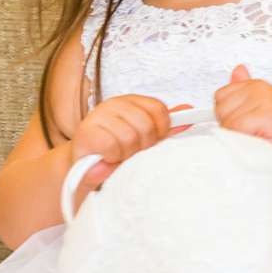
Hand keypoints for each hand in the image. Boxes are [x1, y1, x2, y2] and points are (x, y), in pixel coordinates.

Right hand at [67, 95, 192, 206]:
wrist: (83, 170)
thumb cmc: (115, 154)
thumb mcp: (142, 140)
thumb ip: (163, 128)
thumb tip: (188, 111)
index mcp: (130, 102)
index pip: (158, 109)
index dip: (161, 130)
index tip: (152, 141)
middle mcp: (114, 104)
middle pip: (146, 125)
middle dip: (142, 145)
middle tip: (130, 152)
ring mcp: (99, 116)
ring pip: (130, 137)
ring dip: (126, 154)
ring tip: (117, 155)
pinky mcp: (86, 132)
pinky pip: (112, 146)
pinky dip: (112, 157)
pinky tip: (106, 158)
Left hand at [210, 63, 271, 160]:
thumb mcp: (261, 111)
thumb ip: (245, 93)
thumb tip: (237, 69)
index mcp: (256, 85)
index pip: (219, 97)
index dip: (228, 117)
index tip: (248, 126)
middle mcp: (259, 87)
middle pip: (220, 109)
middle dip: (231, 128)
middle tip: (255, 134)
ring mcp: (264, 99)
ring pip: (227, 122)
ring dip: (239, 137)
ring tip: (259, 138)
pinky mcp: (267, 114)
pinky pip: (237, 129)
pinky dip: (245, 141)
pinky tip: (262, 141)